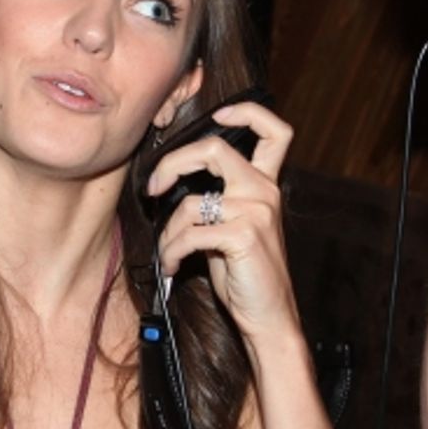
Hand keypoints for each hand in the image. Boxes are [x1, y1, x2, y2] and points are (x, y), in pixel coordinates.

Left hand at [147, 100, 298, 341]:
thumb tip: (171, 186)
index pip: (273, 130)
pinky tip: (173, 266)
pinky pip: (189, 234)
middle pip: (214, 147)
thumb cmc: (246, 275)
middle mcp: (264, 191)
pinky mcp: (243, 236)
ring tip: (167, 253)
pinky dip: (172, 251)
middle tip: (154, 187)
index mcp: (266, 184)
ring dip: (167, 232)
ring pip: (190, 202)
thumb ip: (217, 202)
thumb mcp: (234, 228)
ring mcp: (256, 212)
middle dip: (173, 163)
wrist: (269, 316)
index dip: (246, 111)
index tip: (218, 115)